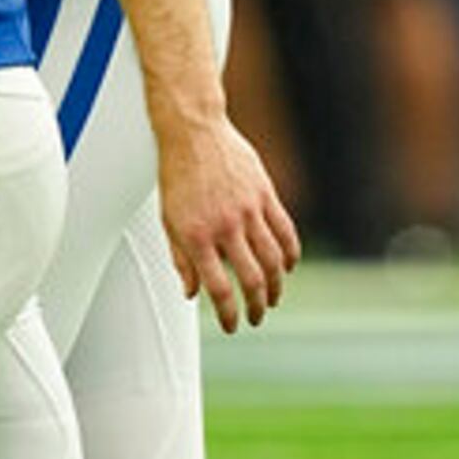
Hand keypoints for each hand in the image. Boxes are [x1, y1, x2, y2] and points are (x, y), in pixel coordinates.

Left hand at [158, 113, 296, 332]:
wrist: (193, 132)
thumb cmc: (176, 177)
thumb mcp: (168, 220)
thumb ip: (181, 260)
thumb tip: (191, 295)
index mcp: (196, 236)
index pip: (218, 289)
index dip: (228, 314)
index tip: (232, 326)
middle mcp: (225, 226)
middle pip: (252, 279)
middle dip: (257, 306)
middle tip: (256, 318)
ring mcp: (248, 210)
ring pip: (274, 259)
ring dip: (277, 286)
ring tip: (273, 299)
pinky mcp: (265, 194)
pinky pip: (285, 231)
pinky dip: (290, 254)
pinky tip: (288, 267)